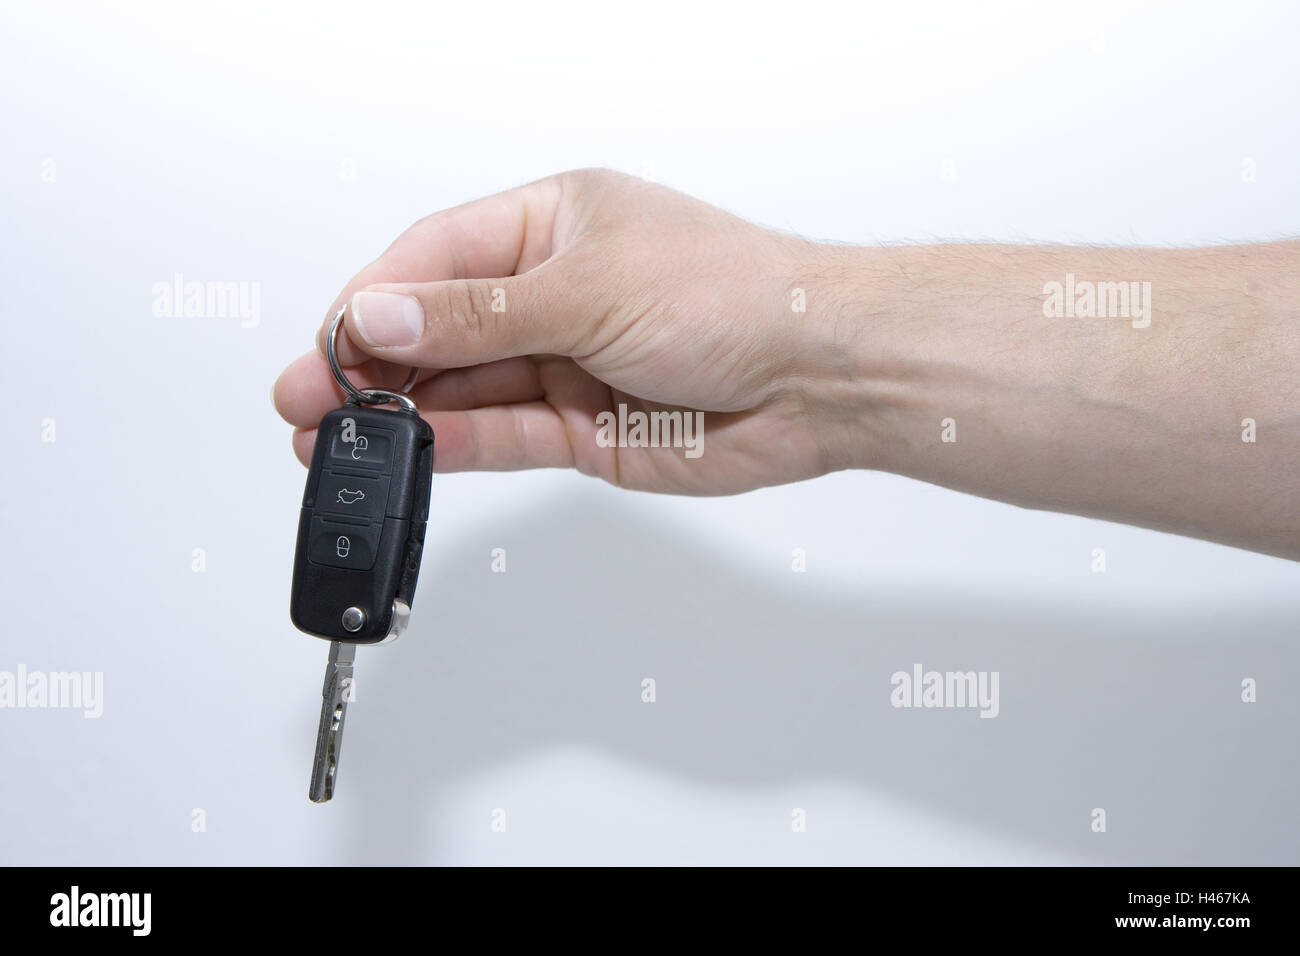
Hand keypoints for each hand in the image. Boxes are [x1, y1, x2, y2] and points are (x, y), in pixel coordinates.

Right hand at [273, 169, 846, 493]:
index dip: (376, 298)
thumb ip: (480, 314)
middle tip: (307, 399)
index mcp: (554, 223)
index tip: (329, 339)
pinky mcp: (585, 427)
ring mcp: (568, 362)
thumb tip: (383, 313)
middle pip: (441, 327)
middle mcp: (556, 292)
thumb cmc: (736, 295)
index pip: (438, 257)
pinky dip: (455, 443)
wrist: (820, 375)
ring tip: (335, 440)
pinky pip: (504, 434)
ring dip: (402, 413)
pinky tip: (406, 450)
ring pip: (465, 388)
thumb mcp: (589, 288)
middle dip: (372, 363)